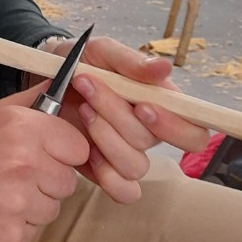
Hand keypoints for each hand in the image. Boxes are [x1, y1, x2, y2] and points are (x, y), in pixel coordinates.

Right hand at [0, 88, 89, 241]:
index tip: (45, 156)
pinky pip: (33, 232)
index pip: (78, 147)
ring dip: (32, 206)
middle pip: (67, 181)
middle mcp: (24, 164)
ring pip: (52, 209)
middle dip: (46, 181)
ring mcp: (18, 204)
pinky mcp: (11, 238)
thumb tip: (71, 85)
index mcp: (22, 128)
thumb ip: (33, 102)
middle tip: (13, 177)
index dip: (62, 153)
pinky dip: (16, 227)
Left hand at [30, 34, 209, 203]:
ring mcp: (126, 154)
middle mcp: (148, 134)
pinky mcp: (104, 171)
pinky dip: (104, 173)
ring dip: (104, 136)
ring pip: (134, 166)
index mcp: (160, 105)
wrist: (46, 76)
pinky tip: (85, 147)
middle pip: (151, 143)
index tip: (142, 107)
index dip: (175, 127)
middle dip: (117, 115)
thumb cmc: (82, 61)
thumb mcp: (102, 51)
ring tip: (82, 107)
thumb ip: (132, 62)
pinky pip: (122, 190)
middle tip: (89, 85)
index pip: (194, 133)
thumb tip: (165, 67)